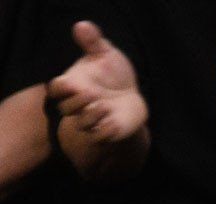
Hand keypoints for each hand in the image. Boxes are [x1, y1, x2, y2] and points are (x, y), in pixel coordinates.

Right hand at [47, 21, 146, 142]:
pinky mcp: (107, 131)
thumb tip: (82, 26)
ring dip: (90, 116)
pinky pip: (100, 138)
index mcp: (73, 84)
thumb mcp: (105, 53)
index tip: (70, 82)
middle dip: (75, 102)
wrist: (132, 93)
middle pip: (64, 109)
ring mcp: (92, 119)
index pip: (55, 90)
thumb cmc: (113, 72)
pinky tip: (115, 123)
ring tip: (105, 106)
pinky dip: (105, 132)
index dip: (58, 88)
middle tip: (92, 93)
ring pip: (81, 124)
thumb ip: (93, 42)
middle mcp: (78, 104)